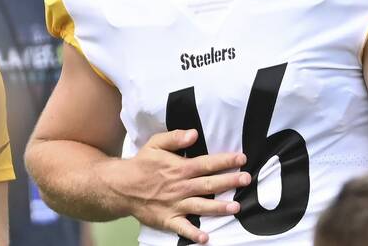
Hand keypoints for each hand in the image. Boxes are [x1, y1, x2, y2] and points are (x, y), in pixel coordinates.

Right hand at [105, 129, 249, 243]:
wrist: (121, 186)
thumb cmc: (142, 163)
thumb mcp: (156, 143)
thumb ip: (175, 137)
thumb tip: (194, 133)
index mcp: (180, 167)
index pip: (207, 163)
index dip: (225, 160)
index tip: (241, 158)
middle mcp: (181, 186)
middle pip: (209, 183)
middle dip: (229, 181)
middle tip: (247, 179)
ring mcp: (175, 204)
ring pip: (201, 206)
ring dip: (219, 207)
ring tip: (236, 207)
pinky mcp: (168, 219)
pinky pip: (182, 228)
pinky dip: (193, 233)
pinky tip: (206, 238)